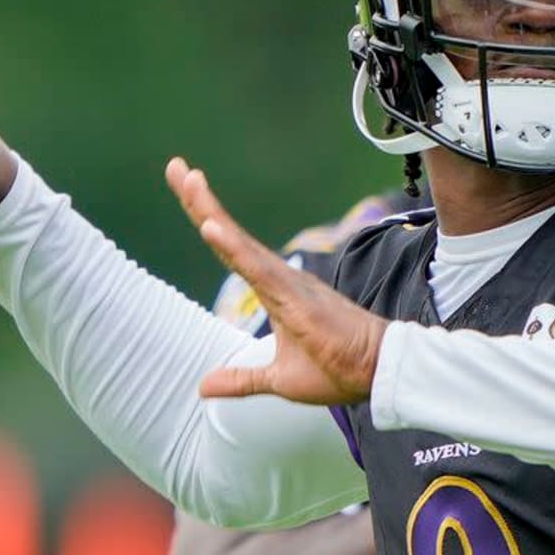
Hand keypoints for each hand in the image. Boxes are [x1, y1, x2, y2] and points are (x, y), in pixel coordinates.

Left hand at [166, 158, 387, 405]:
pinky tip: (211, 228)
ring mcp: (286, 284)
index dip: (207, 219)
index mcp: (273, 289)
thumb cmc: (338, 369)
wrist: (378, 373)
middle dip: (201, 202)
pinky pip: (257, 270)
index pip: (231, 249)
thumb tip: (203, 386)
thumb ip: (241, 379)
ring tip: (188, 181)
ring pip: (240, 244)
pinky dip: (233, 248)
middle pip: (230, 235)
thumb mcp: (278, 379)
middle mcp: (278, 277)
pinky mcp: (295, 298)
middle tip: (176, 168)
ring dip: (211, 214)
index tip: (186, 186)